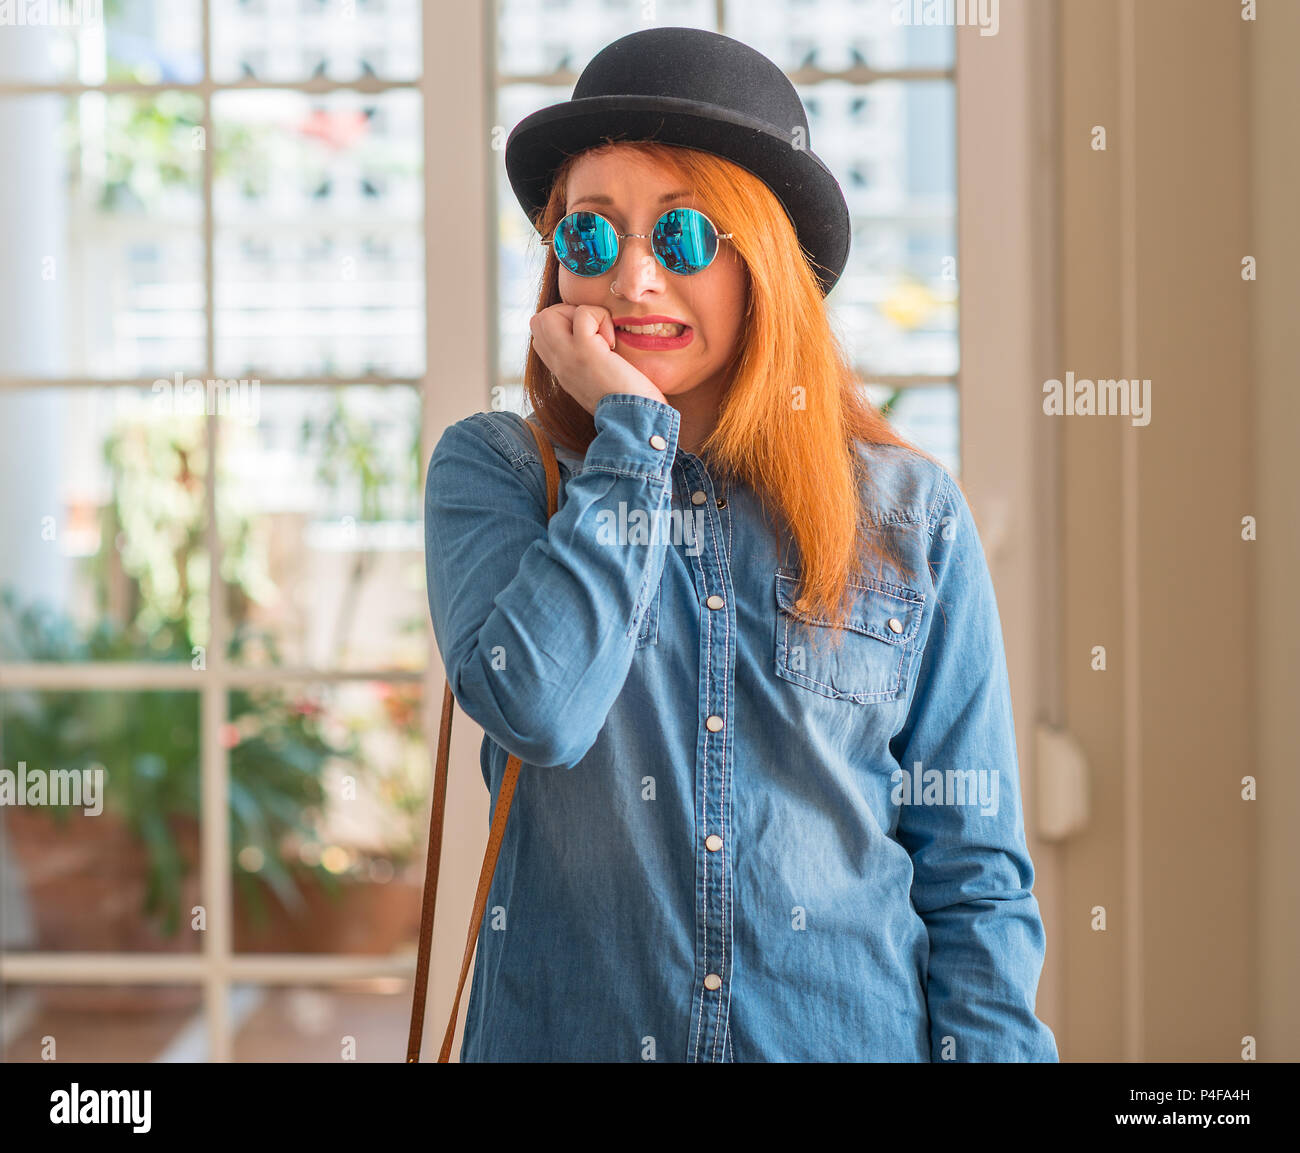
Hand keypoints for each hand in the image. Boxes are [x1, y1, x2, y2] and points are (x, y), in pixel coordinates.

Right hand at [528, 303, 667, 415]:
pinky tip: (612, 343)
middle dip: (567, 313)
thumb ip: (589, 363)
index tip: (590, 339)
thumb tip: (599, 341)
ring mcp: (566, 357)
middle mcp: (558, 364)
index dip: (563, 325)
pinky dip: (600, 317)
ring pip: (549, 314)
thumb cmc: (629, 404)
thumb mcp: (599, 381)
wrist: (634, 424)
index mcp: (562, 371)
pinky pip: (582, 314)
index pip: (540, 335)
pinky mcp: (584, 351)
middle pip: (538, 321)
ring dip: (581, 313)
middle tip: (594, 332)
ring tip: (601, 336)